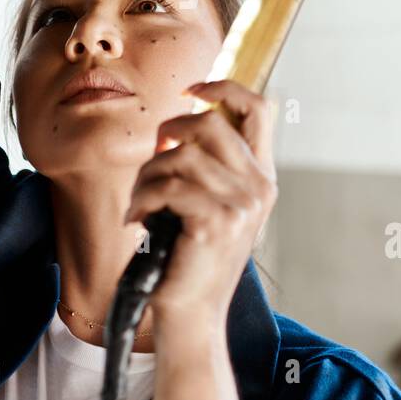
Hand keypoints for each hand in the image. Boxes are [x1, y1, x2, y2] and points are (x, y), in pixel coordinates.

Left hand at [124, 80, 277, 321]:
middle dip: (169, 132)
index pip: (259, 107)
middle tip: (153, 157)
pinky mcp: (216, 223)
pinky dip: (142, 199)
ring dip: (148, 175)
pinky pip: (166, 186)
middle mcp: (259, 187)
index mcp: (261, 176)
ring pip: (180, 156)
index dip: (223, 87)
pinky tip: (139, 219)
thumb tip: (176, 120)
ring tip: (141, 200)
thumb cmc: (190, 254)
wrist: (192, 312)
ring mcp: (241, 205)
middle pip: (209, 123)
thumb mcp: (210, 201)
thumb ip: (207, 162)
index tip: (190, 90)